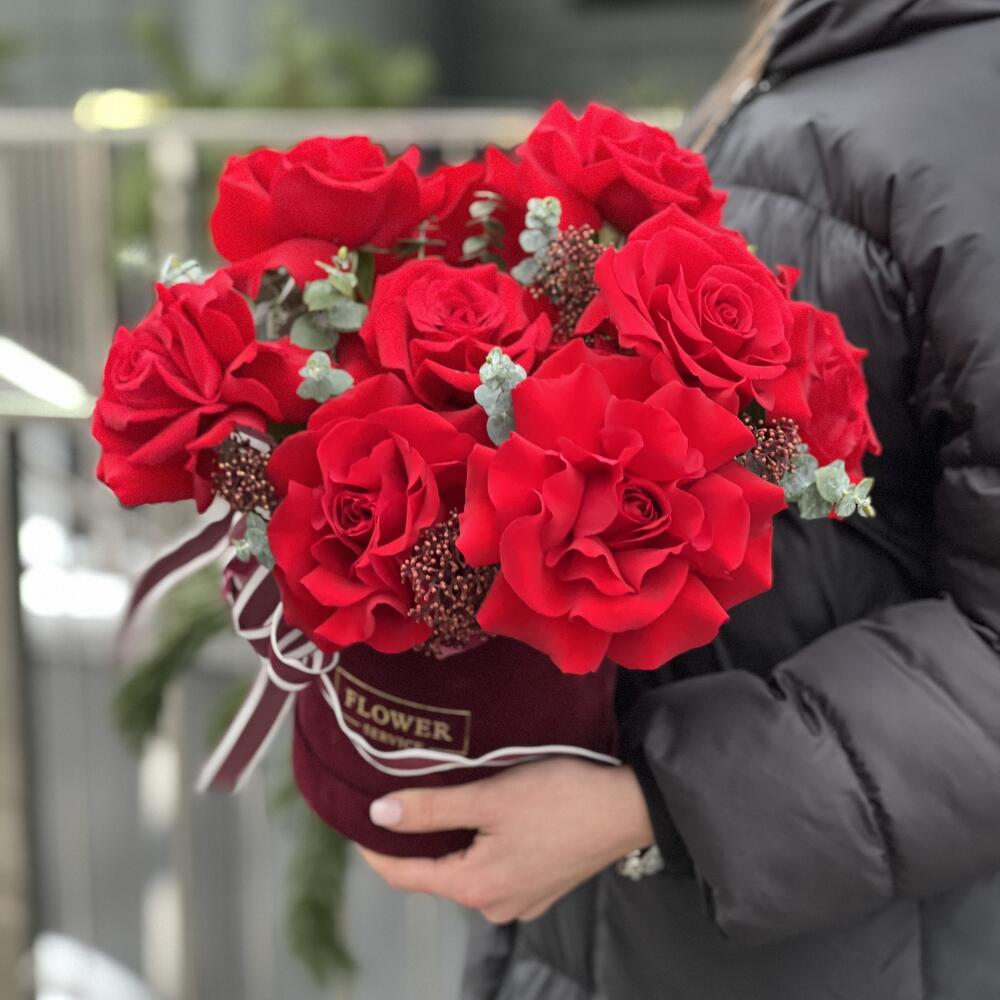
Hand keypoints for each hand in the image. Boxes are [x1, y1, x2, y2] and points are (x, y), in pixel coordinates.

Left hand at [358, 757, 654, 923]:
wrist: (628, 808)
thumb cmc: (560, 798)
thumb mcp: (489, 797)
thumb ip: (430, 809)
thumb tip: (377, 816)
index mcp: (475, 887)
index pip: (404, 875)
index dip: (375, 849)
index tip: (356, 820)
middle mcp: (495, 905)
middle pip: (436, 872)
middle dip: (415, 840)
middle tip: (399, 798)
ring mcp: (521, 900)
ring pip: (466, 868)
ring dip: (451, 839)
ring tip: (442, 799)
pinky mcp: (541, 887)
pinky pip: (494, 868)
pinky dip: (480, 845)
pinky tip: (486, 816)